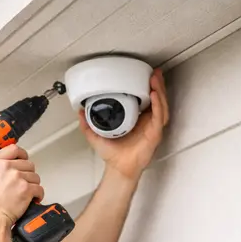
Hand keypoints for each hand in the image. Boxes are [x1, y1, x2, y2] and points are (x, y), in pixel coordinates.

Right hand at [0, 145, 43, 226]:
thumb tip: (1, 164)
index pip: (14, 149)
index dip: (22, 155)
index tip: (24, 159)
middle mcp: (6, 167)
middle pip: (28, 164)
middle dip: (28, 174)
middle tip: (23, 183)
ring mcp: (17, 177)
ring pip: (35, 177)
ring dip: (33, 185)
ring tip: (25, 193)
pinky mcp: (26, 188)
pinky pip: (39, 189)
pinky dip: (38, 195)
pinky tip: (32, 199)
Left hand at [78, 67, 169, 182]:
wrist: (118, 168)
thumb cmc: (113, 154)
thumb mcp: (96, 135)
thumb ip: (87, 123)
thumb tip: (80, 111)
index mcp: (137, 119)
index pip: (145, 99)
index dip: (147, 87)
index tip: (145, 75)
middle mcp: (146, 122)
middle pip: (157, 99)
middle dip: (157, 84)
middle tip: (154, 72)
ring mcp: (152, 127)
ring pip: (160, 105)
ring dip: (159, 91)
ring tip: (155, 79)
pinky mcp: (154, 134)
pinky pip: (159, 117)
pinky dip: (158, 105)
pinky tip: (155, 95)